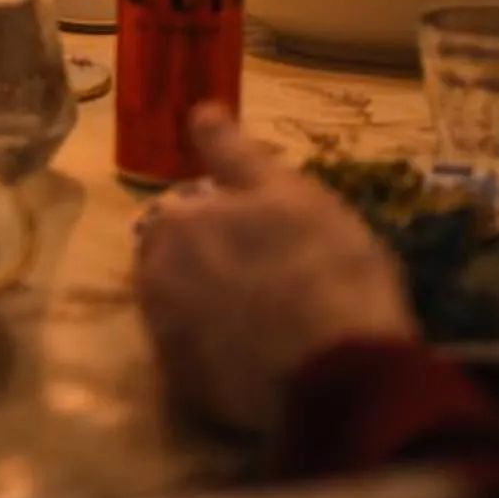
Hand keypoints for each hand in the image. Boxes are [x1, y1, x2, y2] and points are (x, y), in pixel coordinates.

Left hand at [132, 105, 415, 431]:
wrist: (345, 375)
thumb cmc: (326, 268)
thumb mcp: (292, 194)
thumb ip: (236, 153)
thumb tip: (199, 110)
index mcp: (173, 224)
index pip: (189, 214)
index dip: (233, 226)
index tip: (274, 244)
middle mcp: (153, 277)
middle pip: (182, 263)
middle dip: (217, 266)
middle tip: (280, 283)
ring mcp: (165, 336)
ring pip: (186, 309)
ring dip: (217, 310)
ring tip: (277, 323)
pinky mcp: (185, 387)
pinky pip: (199, 359)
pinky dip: (224, 355)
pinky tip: (267, 360)